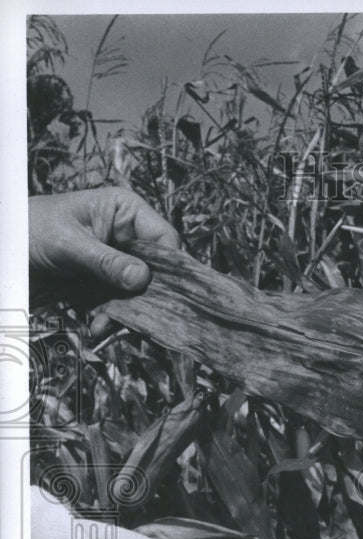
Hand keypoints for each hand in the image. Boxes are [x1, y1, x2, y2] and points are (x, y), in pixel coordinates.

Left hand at [29, 188, 179, 315]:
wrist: (3, 252)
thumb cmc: (30, 230)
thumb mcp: (69, 244)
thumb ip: (107, 261)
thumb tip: (143, 279)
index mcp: (126, 212)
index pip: (164, 238)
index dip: (170, 265)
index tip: (165, 291)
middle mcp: (128, 236)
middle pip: (157, 269)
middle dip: (147, 295)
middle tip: (141, 316)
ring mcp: (118, 261)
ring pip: (140, 291)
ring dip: (128, 311)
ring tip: (107, 324)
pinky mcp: (105, 282)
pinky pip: (121, 302)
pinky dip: (112, 317)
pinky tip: (97, 325)